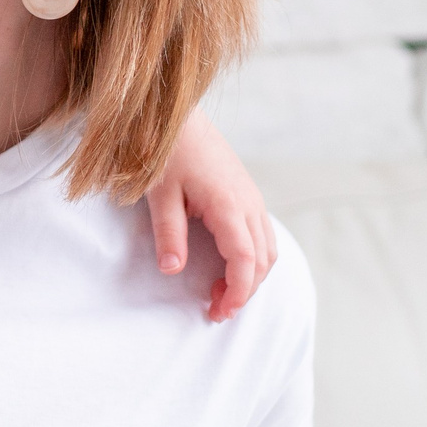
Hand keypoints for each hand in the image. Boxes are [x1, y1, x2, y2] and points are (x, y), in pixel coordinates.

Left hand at [146, 111, 277, 323]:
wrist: (176, 114)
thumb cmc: (165, 150)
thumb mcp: (159, 193)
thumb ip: (168, 232)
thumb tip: (172, 270)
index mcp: (228, 204)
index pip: (246, 261)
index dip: (238, 292)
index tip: (220, 311)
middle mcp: (248, 203)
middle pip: (262, 260)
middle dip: (245, 291)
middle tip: (216, 310)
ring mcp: (251, 197)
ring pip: (267, 248)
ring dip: (252, 276)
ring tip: (223, 292)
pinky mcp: (246, 193)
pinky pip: (262, 234)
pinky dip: (253, 258)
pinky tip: (230, 266)